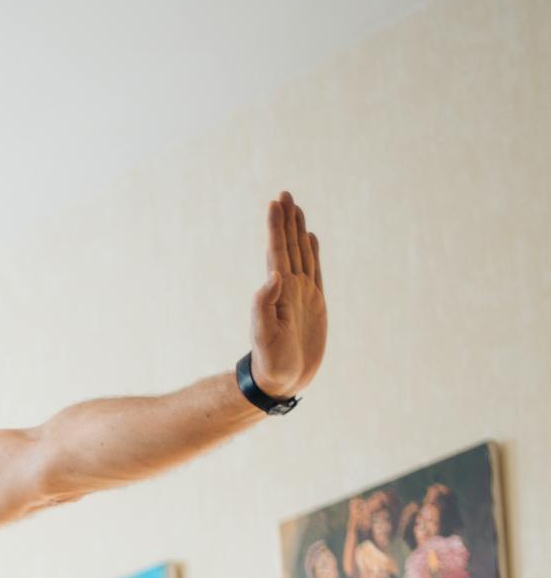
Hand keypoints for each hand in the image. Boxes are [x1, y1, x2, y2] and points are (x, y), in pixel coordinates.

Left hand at [250, 189, 326, 397]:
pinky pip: (314, 272)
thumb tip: (273, 275)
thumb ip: (264, 306)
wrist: (282, 383)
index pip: (277, 252)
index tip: (275, 203)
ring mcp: (302, 295)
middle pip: (288, 246)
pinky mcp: (314, 304)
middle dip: (286, 221)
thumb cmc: (270, 364)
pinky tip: (311, 240)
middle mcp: (289, 289)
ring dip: (298, 231)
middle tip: (284, 194)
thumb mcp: (264, 336)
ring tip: (296, 209)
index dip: (276, 228)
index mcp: (279, 292)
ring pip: (301, 255)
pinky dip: (312, 253)